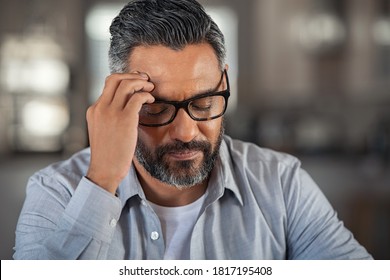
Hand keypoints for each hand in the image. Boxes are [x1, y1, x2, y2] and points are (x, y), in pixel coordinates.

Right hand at [86, 72, 154, 193]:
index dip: (125, 79)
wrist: (105, 170)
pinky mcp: (124, 119)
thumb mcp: (103, 131)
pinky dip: (147, 95)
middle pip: (115, 78)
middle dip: (133, 76)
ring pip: (127, 84)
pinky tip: (152, 101)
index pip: (108, 84)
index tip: (137, 82)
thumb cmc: (108, 154)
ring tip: (151, 89)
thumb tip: (128, 108)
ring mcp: (111, 112)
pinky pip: (137, 97)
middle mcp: (100, 107)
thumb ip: (110, 117)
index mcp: (94, 110)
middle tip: (146, 81)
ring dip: (142, 83)